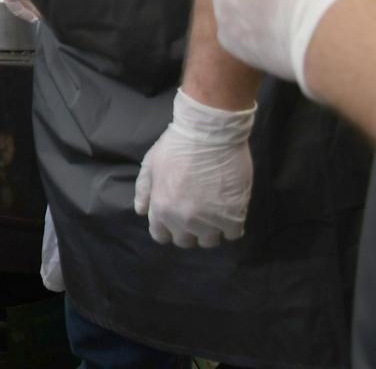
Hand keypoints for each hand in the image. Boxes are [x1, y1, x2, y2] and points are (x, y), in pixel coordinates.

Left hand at [134, 89, 255, 247]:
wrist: (211, 134)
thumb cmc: (177, 145)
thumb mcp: (151, 164)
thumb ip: (144, 190)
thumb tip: (141, 211)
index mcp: (161, 209)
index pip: (161, 236)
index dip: (167, 228)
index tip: (175, 220)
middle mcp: (183, 220)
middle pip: (185, 241)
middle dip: (188, 230)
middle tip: (195, 213)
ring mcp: (210, 221)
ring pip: (209, 241)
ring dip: (210, 230)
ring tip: (213, 212)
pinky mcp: (234, 216)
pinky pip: (232, 234)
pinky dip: (231, 225)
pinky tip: (229, 211)